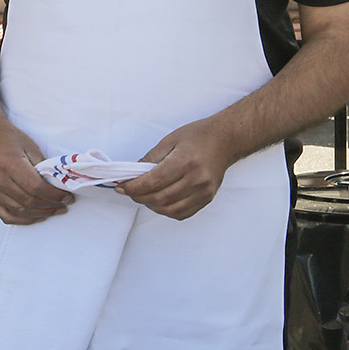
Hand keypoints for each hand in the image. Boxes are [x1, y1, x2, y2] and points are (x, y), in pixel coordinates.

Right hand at [0, 120, 70, 224]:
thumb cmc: (10, 139)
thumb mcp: (31, 147)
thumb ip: (44, 168)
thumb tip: (59, 186)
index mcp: (9, 164)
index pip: (36, 188)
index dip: (55, 196)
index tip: (67, 197)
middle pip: (29, 201)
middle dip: (51, 206)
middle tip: (64, 204)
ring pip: (20, 211)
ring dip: (41, 214)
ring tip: (54, 210)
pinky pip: (7, 216)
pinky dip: (24, 220)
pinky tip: (37, 216)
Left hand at [119, 116, 244, 219]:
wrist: (226, 140)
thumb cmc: (198, 136)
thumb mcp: (170, 140)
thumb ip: (150, 159)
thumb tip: (132, 175)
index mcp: (186, 161)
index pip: (153, 182)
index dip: (134, 187)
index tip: (122, 187)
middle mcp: (197, 179)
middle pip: (160, 198)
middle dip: (139, 197)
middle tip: (129, 191)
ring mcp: (204, 191)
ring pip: (170, 209)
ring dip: (151, 206)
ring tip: (143, 196)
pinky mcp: (207, 198)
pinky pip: (182, 213)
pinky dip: (166, 211)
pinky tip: (159, 202)